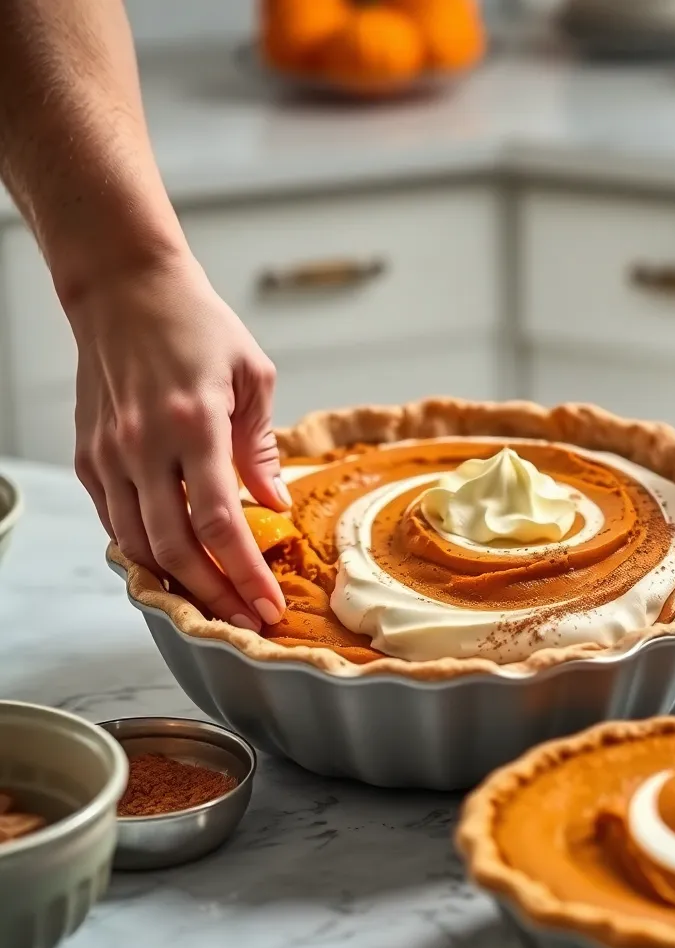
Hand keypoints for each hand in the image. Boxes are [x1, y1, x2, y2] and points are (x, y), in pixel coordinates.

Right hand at [70, 253, 287, 630]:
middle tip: (246, 621)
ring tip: (215, 603)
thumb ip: (262, 446)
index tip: (269, 604)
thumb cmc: (197, 326)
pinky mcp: (88, 456)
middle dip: (215, 594)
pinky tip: (173, 566)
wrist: (125, 289)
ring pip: (139, 543)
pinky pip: (114, 521)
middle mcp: (144, 445)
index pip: (220, 522)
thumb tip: (275, 504)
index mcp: (194, 424)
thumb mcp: (252, 376)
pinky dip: (143, 551)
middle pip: (176, 547)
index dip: (245, 573)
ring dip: (178, 583)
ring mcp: (109, 453)